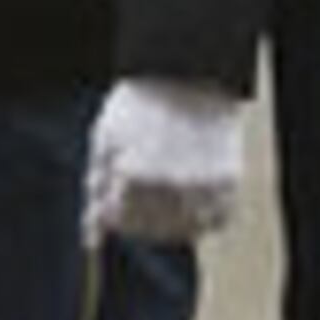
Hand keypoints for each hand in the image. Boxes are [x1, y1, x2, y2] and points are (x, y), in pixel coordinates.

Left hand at [84, 75, 246, 246]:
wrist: (188, 78)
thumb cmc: (139, 107)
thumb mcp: (105, 141)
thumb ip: (96, 192)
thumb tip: (91, 241)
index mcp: (135, 177)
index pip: (116, 220)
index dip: (111, 201)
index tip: (119, 176)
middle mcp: (171, 188)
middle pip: (147, 230)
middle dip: (136, 211)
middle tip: (142, 177)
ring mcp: (203, 189)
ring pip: (181, 232)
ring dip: (167, 217)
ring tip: (164, 183)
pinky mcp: (228, 185)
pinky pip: (212, 223)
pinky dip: (200, 215)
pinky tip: (188, 191)